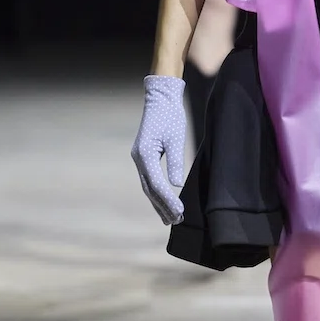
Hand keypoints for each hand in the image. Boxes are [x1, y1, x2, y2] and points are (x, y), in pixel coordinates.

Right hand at [131, 76, 186, 223]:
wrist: (160, 99)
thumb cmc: (170, 116)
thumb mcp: (176, 138)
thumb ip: (175, 161)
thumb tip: (176, 184)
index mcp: (145, 154)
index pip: (156, 184)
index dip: (168, 200)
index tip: (180, 212)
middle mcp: (139, 158)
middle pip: (150, 190)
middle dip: (162, 207)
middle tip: (176, 221)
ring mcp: (140, 158)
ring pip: (148, 187)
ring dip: (158, 203)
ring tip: (169, 219)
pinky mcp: (144, 156)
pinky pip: (149, 179)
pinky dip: (156, 193)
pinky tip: (163, 202)